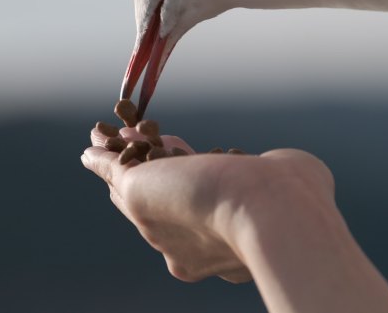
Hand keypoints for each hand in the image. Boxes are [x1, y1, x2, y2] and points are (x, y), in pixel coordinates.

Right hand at [81, 126, 334, 283]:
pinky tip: (92, 146)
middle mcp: (182, 243)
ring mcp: (156, 221)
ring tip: (106, 138)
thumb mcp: (293, 180)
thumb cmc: (295, 199)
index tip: (194, 158)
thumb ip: (282, 173)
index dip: (191, 179)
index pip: (196, 212)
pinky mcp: (135, 194)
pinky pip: (112, 171)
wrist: (270, 209)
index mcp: (221, 249)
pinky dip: (100, 158)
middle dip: (149, 171)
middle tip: (140, 145)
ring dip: (120, 159)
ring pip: (132, 185)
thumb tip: (287, 164)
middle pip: (156, 205)